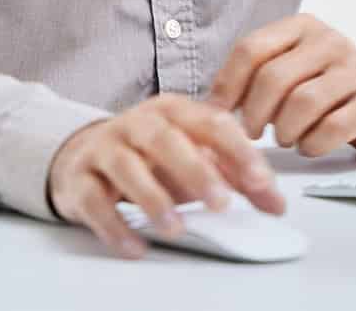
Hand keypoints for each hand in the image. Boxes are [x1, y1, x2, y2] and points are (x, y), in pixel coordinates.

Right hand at [47, 93, 285, 258]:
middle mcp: (138, 123)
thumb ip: (235, 175)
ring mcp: (105, 148)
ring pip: (127, 167)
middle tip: (221, 202)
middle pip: (165, 138)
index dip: (238, 151)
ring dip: (154, 199)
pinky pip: (94, 201)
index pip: (210, 122)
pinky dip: (115, 226)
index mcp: (173, 110)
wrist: (84, 153)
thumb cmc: (149, 154)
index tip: (262, 181)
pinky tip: (136, 246)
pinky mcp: (80, 180)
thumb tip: (276, 202)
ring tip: (177, 228)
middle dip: (196, 170)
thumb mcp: (194, 154)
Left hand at [208, 14, 355, 156]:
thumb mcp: (293, 66)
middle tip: (250, 134)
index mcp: (301, 27)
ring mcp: (354, 70)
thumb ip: (255, 77)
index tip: (219, 114)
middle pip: (274, 78)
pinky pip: (331, 129)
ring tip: (285, 138)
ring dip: (284, 131)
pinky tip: (310, 144)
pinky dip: (311, 144)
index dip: (227, 85)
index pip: (251, 49)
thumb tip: (208, 106)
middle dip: (253, 114)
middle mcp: (328, 41)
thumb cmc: (327, 86)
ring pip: (302, 104)